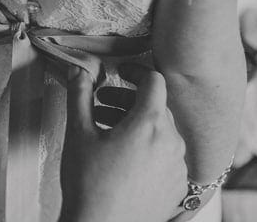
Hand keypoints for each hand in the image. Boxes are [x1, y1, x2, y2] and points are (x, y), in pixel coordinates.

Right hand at [59, 65, 186, 221]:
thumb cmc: (90, 187)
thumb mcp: (78, 134)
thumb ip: (79, 95)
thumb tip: (79, 71)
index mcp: (149, 124)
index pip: (154, 81)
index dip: (136, 70)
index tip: (122, 71)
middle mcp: (171, 143)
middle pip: (157, 106)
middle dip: (129, 101)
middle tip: (103, 105)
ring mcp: (177, 167)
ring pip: (163, 132)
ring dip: (138, 125)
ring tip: (110, 134)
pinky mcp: (178, 187)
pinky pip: (167, 157)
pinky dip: (149, 150)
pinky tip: (125, 160)